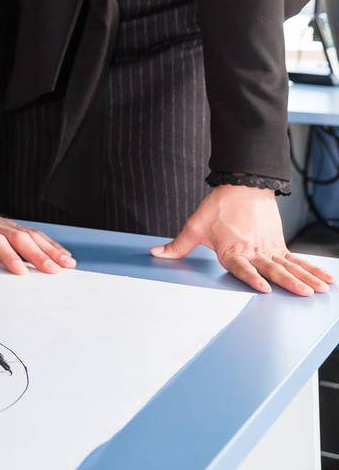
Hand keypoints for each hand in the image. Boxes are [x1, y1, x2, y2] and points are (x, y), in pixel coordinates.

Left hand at [0, 196, 75, 274]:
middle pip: (19, 238)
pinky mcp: (11, 229)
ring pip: (31, 236)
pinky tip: (64, 256)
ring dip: (50, 250)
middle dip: (38, 255)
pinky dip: (51, 245)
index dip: (8, 255)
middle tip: (53, 270)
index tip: (21, 271)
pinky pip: (34, 235)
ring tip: (66, 264)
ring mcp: (4, 226)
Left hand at [152, 184, 333, 295]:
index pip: (242, 267)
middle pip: (272, 269)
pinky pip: (296, 260)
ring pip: (289, 266)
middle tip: (303, 292)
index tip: (263, 287)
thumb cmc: (219, 207)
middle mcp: (253, 251)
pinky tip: (324, 279)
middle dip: (288, 282)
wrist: (243, 185)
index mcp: (232, 250)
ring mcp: (269, 249)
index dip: (251, 277)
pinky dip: (310, 269)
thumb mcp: (194, 226)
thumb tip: (156, 254)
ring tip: (319, 289)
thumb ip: (178, 246)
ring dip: (305, 277)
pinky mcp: (279, 245)